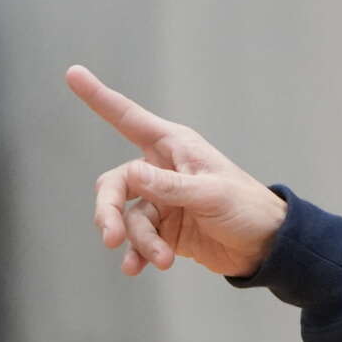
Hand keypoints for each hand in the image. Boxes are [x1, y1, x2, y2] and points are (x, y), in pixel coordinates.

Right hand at [68, 65, 286, 277]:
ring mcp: (162, 201)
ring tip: (161, 260)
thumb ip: (171, 187)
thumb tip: (132, 176)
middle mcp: (162, 170)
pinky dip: (138, 254)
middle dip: (108, 210)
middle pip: (115, 183)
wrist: (268, 247)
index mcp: (174, 147)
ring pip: (128, 218)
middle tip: (111, 238)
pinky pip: (139, 240)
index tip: (73, 74)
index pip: (129, 118)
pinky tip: (138, 268)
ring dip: (139, 242)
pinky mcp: (165, 230)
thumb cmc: (248, 208)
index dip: (100, 98)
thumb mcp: (211, 194)